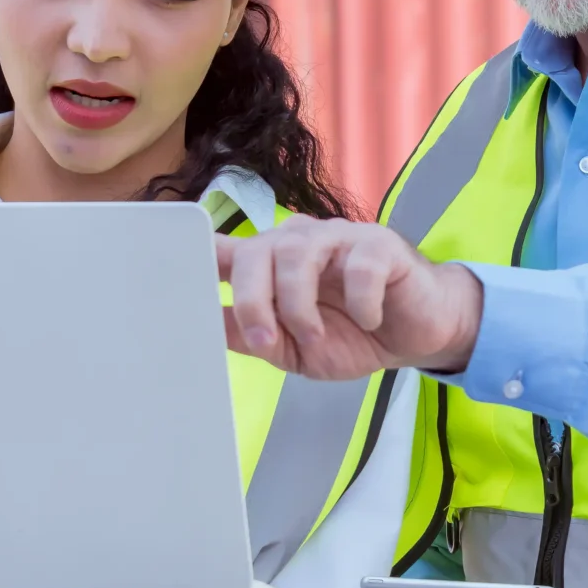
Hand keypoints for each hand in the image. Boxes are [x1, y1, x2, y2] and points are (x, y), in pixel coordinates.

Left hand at [216, 216, 484, 378]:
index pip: (224, 249)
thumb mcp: (292, 348)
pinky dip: (360, 302)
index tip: (171, 269)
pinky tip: (369, 319)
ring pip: (300, 254)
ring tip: (315, 335)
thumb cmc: (352, 334)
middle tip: (266, 340)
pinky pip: (360, 266)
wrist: (416, 336)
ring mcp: (340, 238)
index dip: (196, 253)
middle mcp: (299, 242)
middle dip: (253, 300)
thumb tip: (204, 327)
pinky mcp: (381, 245)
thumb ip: (249, 335)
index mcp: (270, 265)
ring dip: (300, 305)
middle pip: (257, 251)